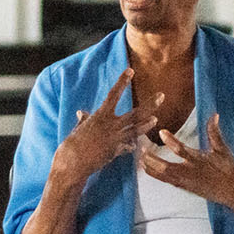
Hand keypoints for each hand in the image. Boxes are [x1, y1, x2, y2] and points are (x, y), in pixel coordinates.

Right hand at [54, 70, 162, 185]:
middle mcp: (111, 125)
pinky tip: (135, 147)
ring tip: (156, 119)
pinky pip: (128, 147)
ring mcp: (116, 139)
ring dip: (147, 124)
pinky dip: (131, 146)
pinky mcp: (116, 152)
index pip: (113, 95)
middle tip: (162, 96)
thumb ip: (84, 120)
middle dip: (150, 104)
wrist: (72, 163)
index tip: (130, 70)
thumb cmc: (72, 145)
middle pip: (135, 113)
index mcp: (100, 116)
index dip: (122, 82)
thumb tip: (81, 113)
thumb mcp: (78, 129)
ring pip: (137, 130)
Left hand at [138, 113, 233, 208]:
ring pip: (163, 176)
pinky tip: (148, 170)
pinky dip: (156, 175)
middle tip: (141, 148)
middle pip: (165, 167)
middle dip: (151, 158)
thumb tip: (214, 115)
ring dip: (150, 167)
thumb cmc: (231, 171)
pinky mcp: (186, 188)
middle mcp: (190, 173)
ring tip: (140, 158)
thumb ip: (215, 133)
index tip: (161, 132)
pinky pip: (167, 182)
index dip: (171, 141)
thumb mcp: (223, 150)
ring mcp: (186, 183)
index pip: (182, 150)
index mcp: (199, 161)